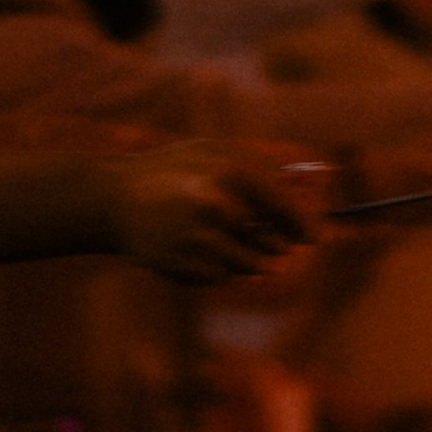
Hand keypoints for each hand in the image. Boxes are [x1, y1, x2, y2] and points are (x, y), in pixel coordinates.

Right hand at [108, 143, 318, 281]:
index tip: (315, 239)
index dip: (305, 226)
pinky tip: (195, 249)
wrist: (116, 198)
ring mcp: (198, 239)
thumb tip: (315, 191)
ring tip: (221, 238)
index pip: (284, 208)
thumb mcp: (218, 153)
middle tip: (275, 243)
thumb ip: (264, 170)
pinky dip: (219, 268)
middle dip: (275, 246)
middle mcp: (216, 206)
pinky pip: (222, 278)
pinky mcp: (184, 266)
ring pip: (251, 267)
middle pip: (274, 246)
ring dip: (248, 259)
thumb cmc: (176, 170)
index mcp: (230, 172)